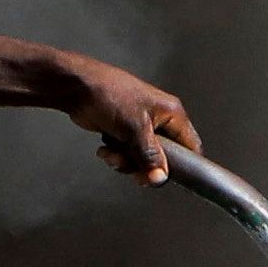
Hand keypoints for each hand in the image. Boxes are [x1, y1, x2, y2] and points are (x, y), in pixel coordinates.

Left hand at [51, 54, 199, 182]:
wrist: (77, 88)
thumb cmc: (108, 94)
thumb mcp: (135, 129)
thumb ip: (150, 157)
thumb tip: (160, 178)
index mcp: (172, 113)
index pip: (190, 146)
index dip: (180, 165)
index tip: (163, 175)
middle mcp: (160, 120)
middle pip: (164, 157)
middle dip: (143, 165)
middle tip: (132, 165)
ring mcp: (142, 126)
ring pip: (143, 159)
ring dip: (126, 161)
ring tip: (113, 152)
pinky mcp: (126, 131)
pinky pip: (129, 154)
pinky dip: (117, 155)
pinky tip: (107, 147)